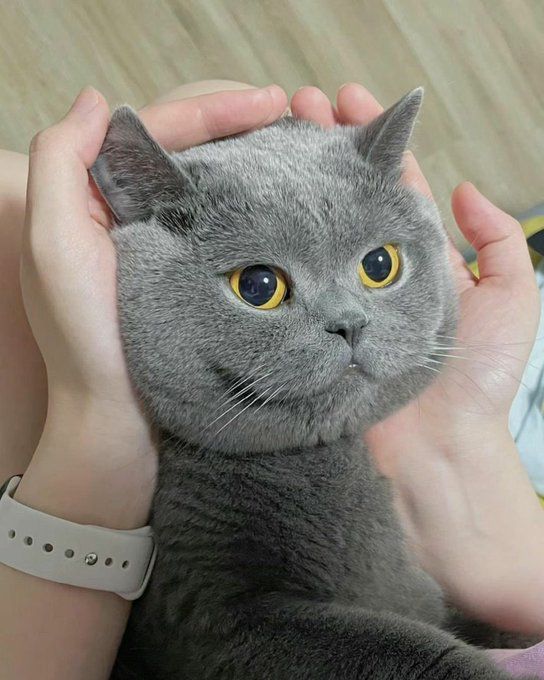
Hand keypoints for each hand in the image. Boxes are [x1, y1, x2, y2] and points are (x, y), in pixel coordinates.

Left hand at [17, 84, 287, 527]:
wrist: (121, 422)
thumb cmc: (86, 342)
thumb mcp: (54, 246)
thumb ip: (62, 164)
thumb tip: (99, 101)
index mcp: (110, 197)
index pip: (167, 129)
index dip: (218, 108)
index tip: (274, 102)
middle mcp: (146, 213)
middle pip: (200, 147)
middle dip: (248, 124)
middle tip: (302, 119)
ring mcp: (181, 245)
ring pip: (224, 183)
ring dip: (263, 160)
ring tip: (307, 150)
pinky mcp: (206, 277)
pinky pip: (238, 227)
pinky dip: (266, 208)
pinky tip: (295, 203)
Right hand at [290, 83, 543, 633]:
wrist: (436, 456)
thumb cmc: (477, 383)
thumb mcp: (513, 303)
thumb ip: (501, 246)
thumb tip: (465, 190)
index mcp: (410, 260)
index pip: (384, 186)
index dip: (366, 143)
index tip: (342, 101)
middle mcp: (364, 273)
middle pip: (336, 198)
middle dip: (317, 151)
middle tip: (291, 109)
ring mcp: (328, 298)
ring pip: (305, 231)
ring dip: (287, 186)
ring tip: (263, 143)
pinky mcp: (302, 327)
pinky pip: (282, 279)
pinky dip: (265, 245)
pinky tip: (247, 212)